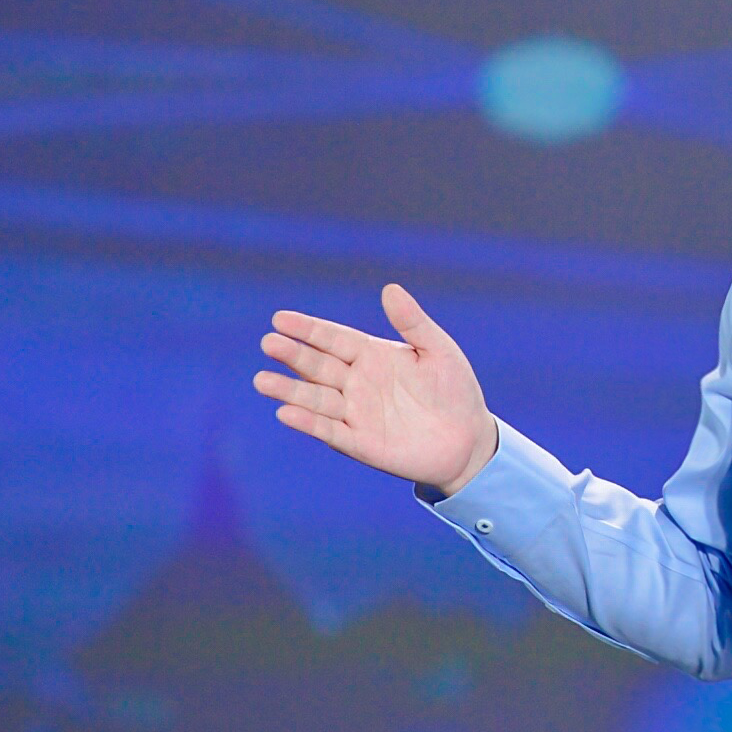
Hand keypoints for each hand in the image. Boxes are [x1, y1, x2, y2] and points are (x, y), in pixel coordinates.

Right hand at [255, 284, 497, 494]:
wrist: (469, 439)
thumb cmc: (455, 391)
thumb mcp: (439, 350)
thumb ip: (413, 322)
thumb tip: (390, 289)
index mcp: (372, 355)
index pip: (333, 339)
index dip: (307, 329)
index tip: (280, 318)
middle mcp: (357, 383)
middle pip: (317, 366)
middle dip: (293, 355)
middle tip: (268, 343)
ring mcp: (356, 413)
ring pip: (315, 398)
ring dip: (289, 390)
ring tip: (262, 380)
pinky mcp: (360, 443)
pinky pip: (329, 430)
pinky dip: (308, 423)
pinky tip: (285, 413)